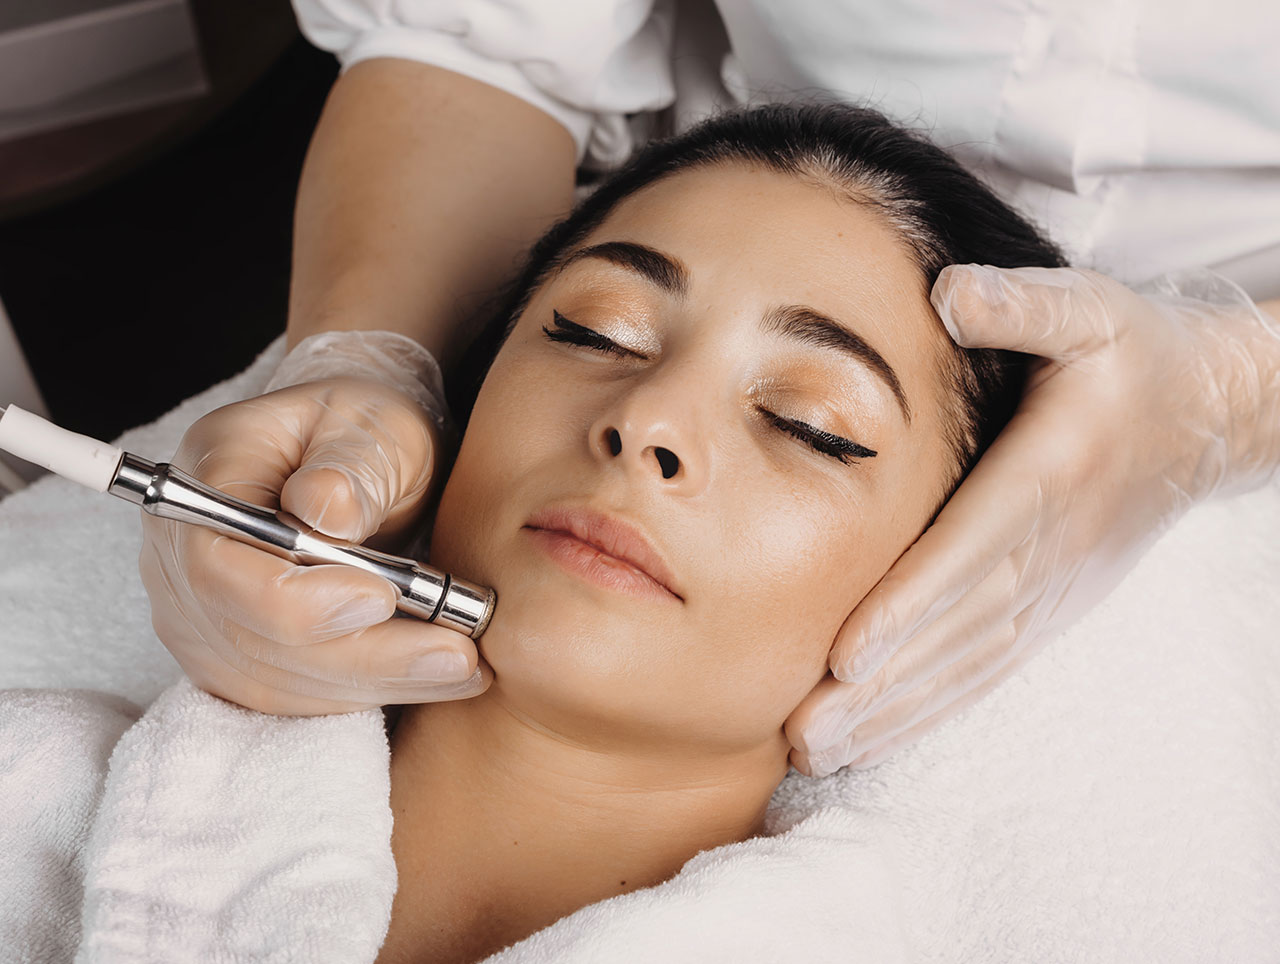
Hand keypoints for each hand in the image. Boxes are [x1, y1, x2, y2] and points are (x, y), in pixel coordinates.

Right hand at [138, 332, 490, 714]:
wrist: (356, 458)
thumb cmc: (363, 429)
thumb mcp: (374, 422)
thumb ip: (354, 463)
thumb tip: (327, 511)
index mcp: (202, 484)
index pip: (218, 569)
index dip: (295, 601)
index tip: (383, 597)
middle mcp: (182, 562)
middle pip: (254, 640)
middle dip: (364, 655)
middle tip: (457, 653)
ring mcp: (204, 620)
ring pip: (284, 681)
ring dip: (382, 681)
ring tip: (467, 666)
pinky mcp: (242, 660)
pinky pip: (301, 698)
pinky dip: (374, 690)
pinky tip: (440, 675)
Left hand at [786, 265, 1279, 775]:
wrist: (1205, 416)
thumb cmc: (1131, 356)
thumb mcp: (1089, 308)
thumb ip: (1021, 304)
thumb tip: (948, 292)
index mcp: (1050, 475)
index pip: (971, 550)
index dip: (911, 603)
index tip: (848, 652)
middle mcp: (1048, 548)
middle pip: (955, 629)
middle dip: (880, 686)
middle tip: (804, 731)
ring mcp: (1050, 590)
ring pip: (965, 663)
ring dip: (892, 714)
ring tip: (817, 751)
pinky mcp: (1047, 609)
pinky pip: (986, 669)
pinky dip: (931, 709)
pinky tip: (875, 739)